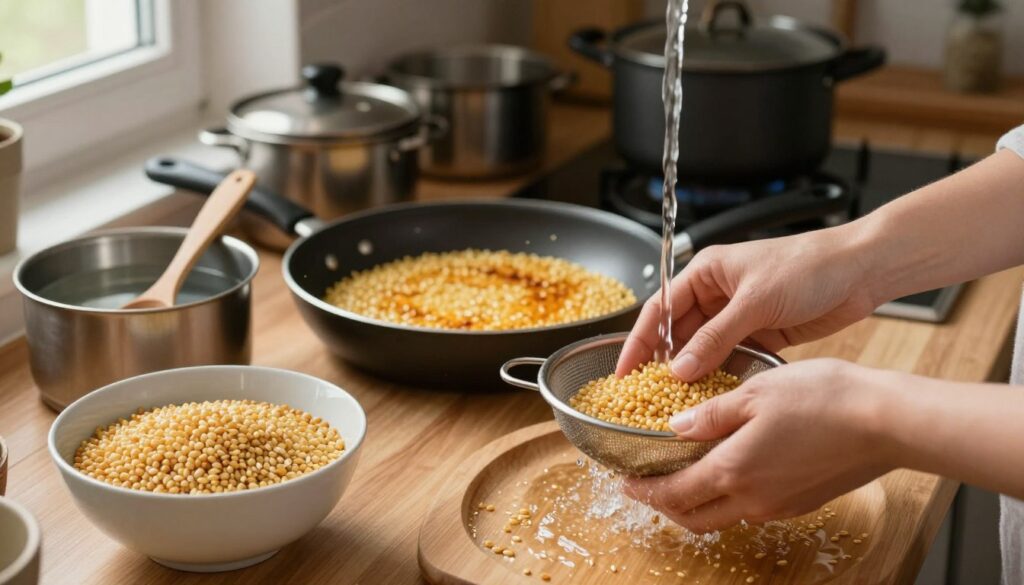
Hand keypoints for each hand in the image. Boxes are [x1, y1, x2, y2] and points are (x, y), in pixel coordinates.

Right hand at [617, 227, 877, 379]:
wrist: (860, 270)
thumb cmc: (808, 267)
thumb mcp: (754, 302)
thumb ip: (715, 338)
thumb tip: (680, 370)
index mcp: (706, 272)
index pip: (660, 309)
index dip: (639, 341)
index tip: (624, 372)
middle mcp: (717, 294)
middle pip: (679, 333)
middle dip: (665, 363)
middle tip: (649, 397)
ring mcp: (739, 316)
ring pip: (704, 350)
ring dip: (693, 373)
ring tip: (677, 404)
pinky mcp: (761, 335)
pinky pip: (731, 359)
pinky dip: (721, 377)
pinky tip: (712, 398)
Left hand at [622, 359, 894, 532]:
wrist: (886, 422)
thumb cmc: (823, 398)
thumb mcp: (754, 392)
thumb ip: (709, 414)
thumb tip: (674, 427)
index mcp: (733, 470)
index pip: (674, 495)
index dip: (644, 492)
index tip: (625, 482)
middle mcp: (752, 499)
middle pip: (694, 516)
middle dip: (665, 505)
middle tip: (648, 485)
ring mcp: (779, 506)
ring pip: (724, 515)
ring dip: (698, 503)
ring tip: (686, 475)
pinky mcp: (802, 503)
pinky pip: (753, 508)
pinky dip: (731, 497)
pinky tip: (733, 469)